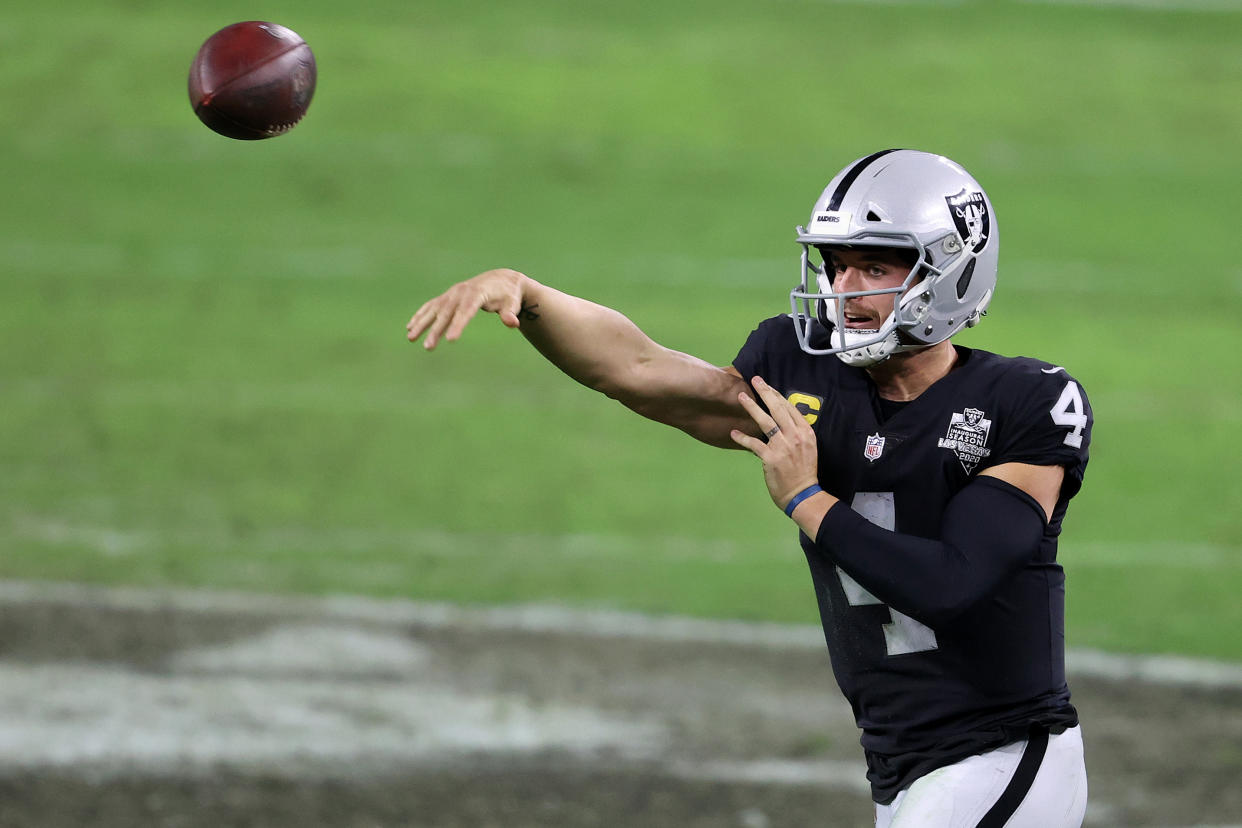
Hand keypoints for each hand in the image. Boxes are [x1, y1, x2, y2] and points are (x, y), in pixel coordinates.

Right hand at [406, 268, 528, 349]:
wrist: (500, 280)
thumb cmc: (508, 295)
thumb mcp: (512, 303)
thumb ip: (510, 313)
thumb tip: (512, 323)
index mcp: (477, 293)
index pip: (466, 311)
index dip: (458, 325)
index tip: (450, 340)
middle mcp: (461, 292)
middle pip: (446, 313)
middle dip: (436, 330)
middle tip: (428, 347)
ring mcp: (452, 293)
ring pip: (434, 309)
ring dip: (422, 323)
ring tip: (411, 338)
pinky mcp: (447, 297)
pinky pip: (431, 306)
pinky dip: (420, 316)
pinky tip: (410, 327)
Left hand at [729, 376, 819, 510]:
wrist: (803, 494)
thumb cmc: (804, 472)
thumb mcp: (808, 448)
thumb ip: (797, 433)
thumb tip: (783, 421)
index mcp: (805, 432)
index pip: (790, 408)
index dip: (777, 395)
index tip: (768, 386)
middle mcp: (795, 436)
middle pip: (778, 409)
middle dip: (765, 392)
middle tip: (755, 380)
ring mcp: (783, 446)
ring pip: (765, 421)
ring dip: (752, 407)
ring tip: (741, 397)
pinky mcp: (771, 458)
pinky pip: (754, 444)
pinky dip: (742, 438)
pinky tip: (733, 432)